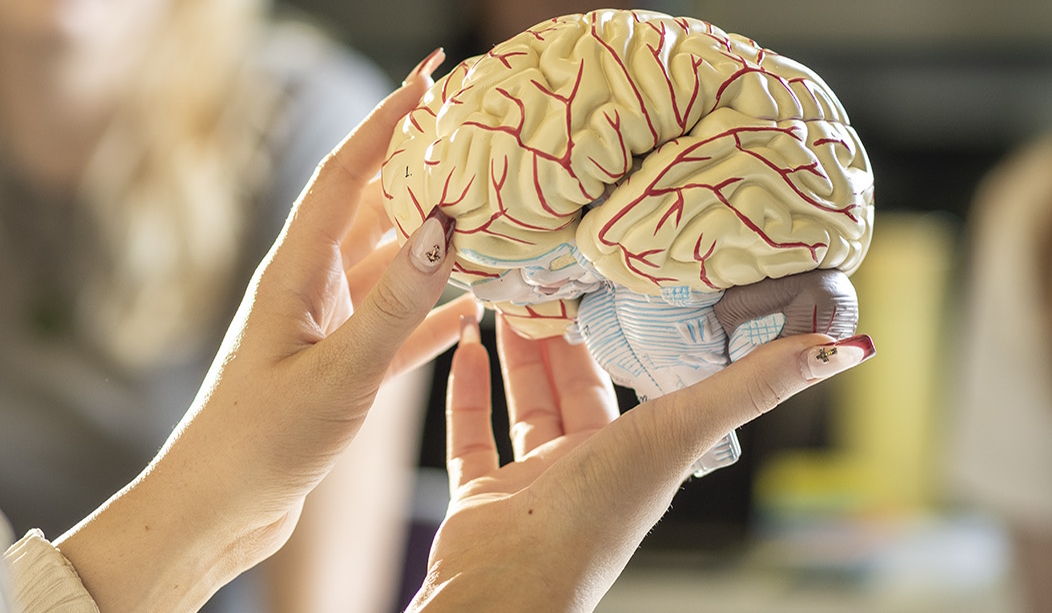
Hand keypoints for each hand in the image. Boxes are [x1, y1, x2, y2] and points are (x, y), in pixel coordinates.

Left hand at [54, 49, 482, 611]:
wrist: (215, 512)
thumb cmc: (258, 443)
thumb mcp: (337, 372)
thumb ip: (396, 304)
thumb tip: (446, 225)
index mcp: (293, 274)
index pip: (344, 174)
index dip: (386, 121)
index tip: (429, 76)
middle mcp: (306, 290)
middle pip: (368, 209)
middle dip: (415, 168)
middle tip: (472, 133)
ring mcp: (320, 329)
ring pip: (386, 267)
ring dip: (430, 242)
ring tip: (485, 210)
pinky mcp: (334, 371)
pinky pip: (393, 328)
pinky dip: (430, 313)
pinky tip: (474, 308)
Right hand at [409, 317, 874, 611]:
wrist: (506, 585)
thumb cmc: (596, 516)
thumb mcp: (680, 431)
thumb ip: (755, 383)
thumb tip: (851, 345)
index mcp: (643, 452)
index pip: (643, 378)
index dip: (636, 330)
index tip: (624, 274)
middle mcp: (591, 464)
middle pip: (580, 383)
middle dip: (568, 331)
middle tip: (553, 270)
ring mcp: (533, 479)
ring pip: (527, 400)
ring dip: (518, 351)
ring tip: (507, 293)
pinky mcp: (482, 491)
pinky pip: (472, 430)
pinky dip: (468, 387)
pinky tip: (465, 341)